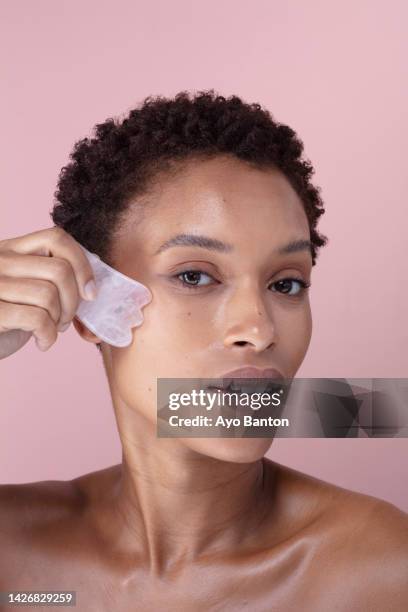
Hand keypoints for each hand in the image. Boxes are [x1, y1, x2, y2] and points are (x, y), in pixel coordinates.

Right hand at [0, 227, 96, 358]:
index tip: (89, 292)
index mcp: (10, 250)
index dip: (81, 264)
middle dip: (73, 302)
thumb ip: (53, 276)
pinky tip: (41, 342)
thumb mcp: (28, 288)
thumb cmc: (9, 318)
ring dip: (59, 320)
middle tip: (65, 319)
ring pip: (49, 295)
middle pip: (60, 270)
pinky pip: (37, 319)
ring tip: (50, 330)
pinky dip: (48, 336)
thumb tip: (94, 270)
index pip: (56, 238)